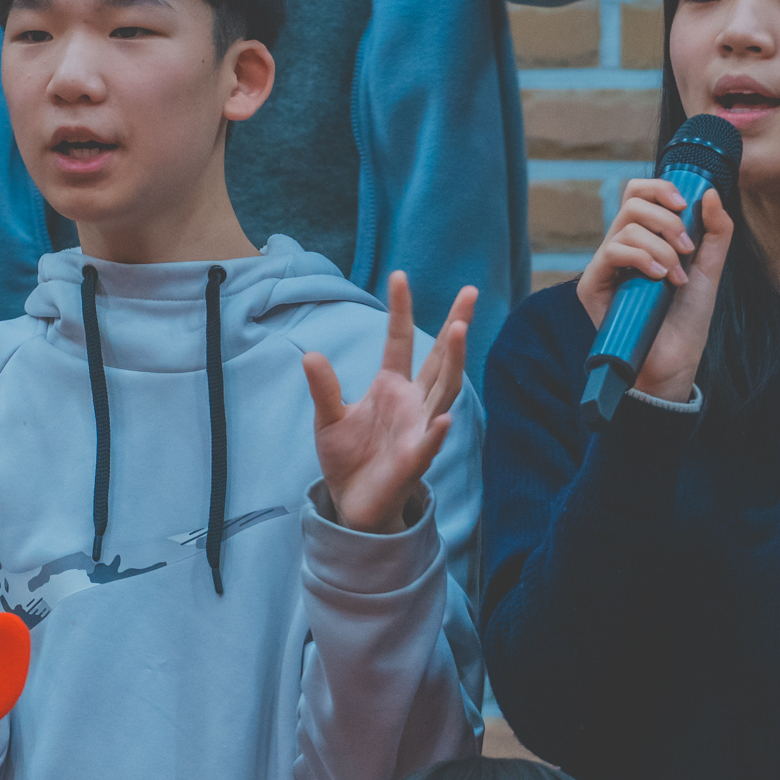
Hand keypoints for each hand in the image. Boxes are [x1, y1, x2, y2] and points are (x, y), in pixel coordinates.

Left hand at [304, 273, 474, 533]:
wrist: (352, 503)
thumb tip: (310, 355)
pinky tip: (443, 418)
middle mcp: (412, 402)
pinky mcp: (413, 461)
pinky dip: (435, 432)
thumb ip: (324, 388)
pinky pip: (428, 444)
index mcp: (391, 386)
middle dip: (456, 326)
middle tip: (470, 292)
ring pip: (443, 391)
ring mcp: (418, 429)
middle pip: (439, 358)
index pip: (399, 341)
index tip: (399, 276)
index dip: (400, 310)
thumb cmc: (347, 457)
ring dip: (453, 362)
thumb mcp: (329, 417)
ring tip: (459, 330)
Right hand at [576, 181, 734, 402]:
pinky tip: (658, 278)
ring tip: (675, 277)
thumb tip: (711, 192)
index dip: (660, 188)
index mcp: (645, 238)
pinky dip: (641, 258)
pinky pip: (611, 252)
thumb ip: (716, 232)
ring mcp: (605, 265)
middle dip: (666, 219)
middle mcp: (621, 246)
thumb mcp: (709, 269)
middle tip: (687, 248)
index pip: (639, 193)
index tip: (685, 204)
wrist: (674, 361)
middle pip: (631, 200)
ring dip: (660, 247)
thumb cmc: (687, 319)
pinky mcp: (591, 284)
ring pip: (625, 227)